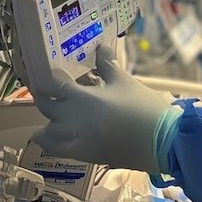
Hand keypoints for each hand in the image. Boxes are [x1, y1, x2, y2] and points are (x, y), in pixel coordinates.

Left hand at [30, 45, 181, 172]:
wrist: (157, 141)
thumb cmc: (141, 107)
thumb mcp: (124, 81)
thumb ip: (107, 65)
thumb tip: (100, 47)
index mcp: (80, 99)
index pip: (53, 84)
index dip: (48, 76)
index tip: (49, 69)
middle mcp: (69, 120)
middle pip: (46, 106)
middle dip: (44, 95)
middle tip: (48, 86)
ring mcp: (73, 140)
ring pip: (46, 132)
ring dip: (47, 121)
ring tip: (54, 112)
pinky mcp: (81, 155)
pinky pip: (56, 148)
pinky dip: (52, 140)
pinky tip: (60, 133)